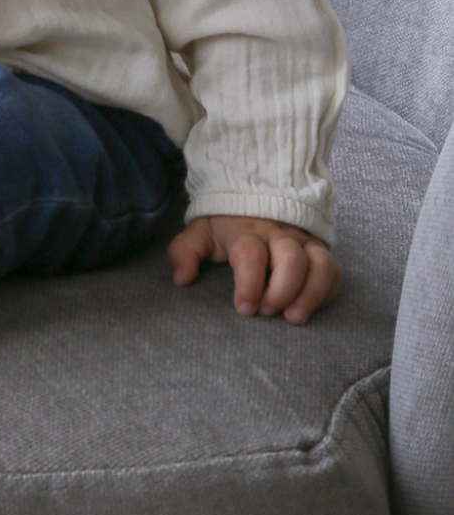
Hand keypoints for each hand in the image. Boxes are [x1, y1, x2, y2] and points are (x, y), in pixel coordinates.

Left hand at [168, 215, 340, 324]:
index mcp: (245, 231)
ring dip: (311, 294)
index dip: (249, 284)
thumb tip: (182, 279)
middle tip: (268, 311)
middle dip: (282, 290)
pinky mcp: (319, 250)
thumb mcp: (200, 233)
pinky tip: (311, 307)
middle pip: (291, 259)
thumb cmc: (226, 225)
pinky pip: (333, 270)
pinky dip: (327, 291)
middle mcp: (278, 235)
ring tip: (295, 318)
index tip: (244, 308)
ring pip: (319, 264)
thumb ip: (185, 252)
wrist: (255, 196)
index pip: (250, 254)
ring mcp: (302, 241)